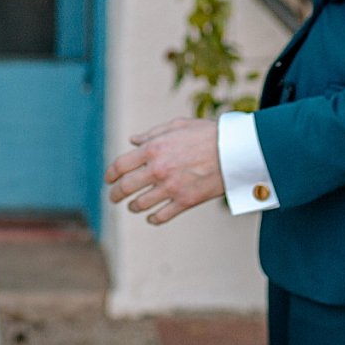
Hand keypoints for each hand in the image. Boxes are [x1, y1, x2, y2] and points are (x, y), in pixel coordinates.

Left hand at [104, 118, 225, 224]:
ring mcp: (171, 187)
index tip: (109, 179)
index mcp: (153, 148)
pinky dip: (153, 218)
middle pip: (126, 187)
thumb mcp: (178, 126)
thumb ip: (152, 134)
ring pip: (141, 204)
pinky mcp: (185, 201)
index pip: (121, 165)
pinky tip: (151, 217)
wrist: (235, 150)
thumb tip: (133, 140)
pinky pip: (161, 216)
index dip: (110, 174)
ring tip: (133, 206)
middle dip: (116, 194)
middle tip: (114, 197)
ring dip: (133, 206)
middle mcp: (158, 169)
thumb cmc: (208, 134)